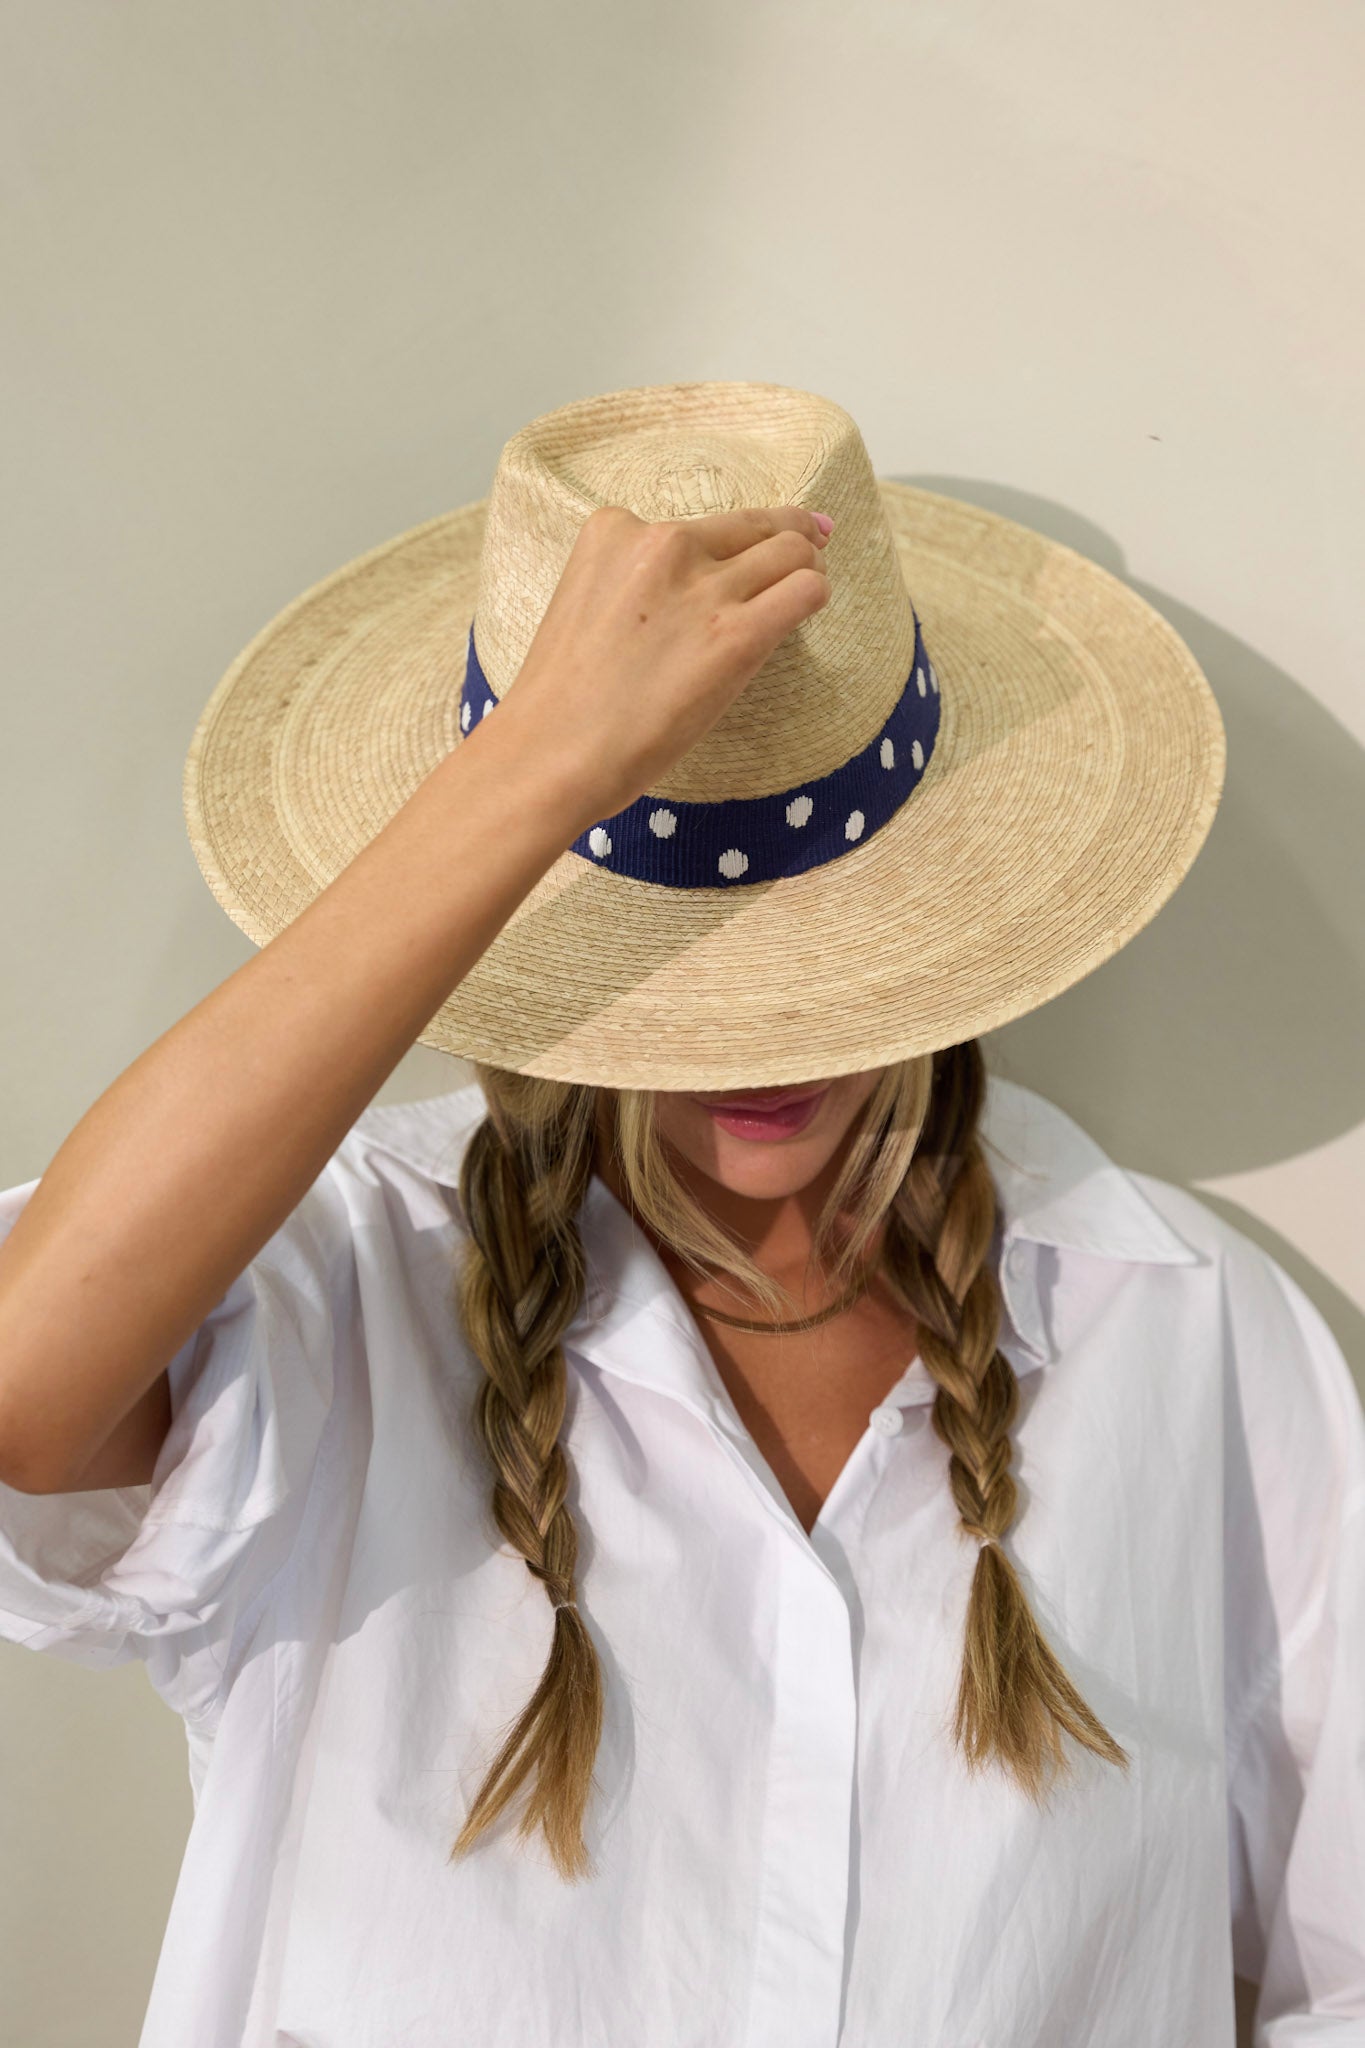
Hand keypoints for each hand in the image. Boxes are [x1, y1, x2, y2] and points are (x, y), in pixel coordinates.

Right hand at [501, 503, 831, 821]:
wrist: (553, 752)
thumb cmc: (562, 701)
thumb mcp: (587, 607)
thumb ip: (634, 586)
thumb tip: (692, 597)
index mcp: (614, 531)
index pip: (698, 524)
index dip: (731, 540)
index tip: (751, 549)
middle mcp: (662, 543)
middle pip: (754, 524)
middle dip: (789, 533)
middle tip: (814, 543)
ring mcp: (702, 587)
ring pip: (792, 550)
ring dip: (807, 566)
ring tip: (812, 583)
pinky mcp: (737, 634)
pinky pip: (805, 590)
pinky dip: (814, 595)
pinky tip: (811, 609)